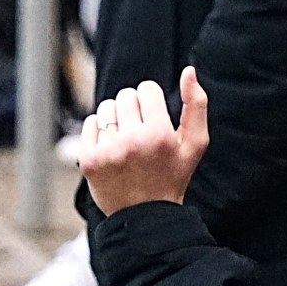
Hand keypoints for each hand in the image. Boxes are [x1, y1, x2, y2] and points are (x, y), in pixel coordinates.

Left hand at [78, 68, 210, 215]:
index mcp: (160, 133)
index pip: (146, 88)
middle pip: (125, 95)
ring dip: (116, 117)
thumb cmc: (173, 174)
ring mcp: (108, 150)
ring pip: (106, 108)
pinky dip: (99, 129)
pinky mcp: (89, 159)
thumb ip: (197, 104)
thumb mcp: (196, 142)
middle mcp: (132, 140)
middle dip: (134, 107)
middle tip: (141, 129)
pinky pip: (89, 123)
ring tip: (126, 137)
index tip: (155, 116)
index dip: (152, 100)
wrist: (144, 215)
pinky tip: (112, 145)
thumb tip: (189, 70)